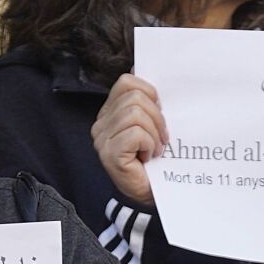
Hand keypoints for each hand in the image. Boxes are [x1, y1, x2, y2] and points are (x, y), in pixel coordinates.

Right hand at [89, 74, 167, 206]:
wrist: (150, 196)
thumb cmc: (154, 161)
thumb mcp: (152, 124)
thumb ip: (146, 101)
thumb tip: (141, 67)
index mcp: (110, 112)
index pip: (127, 82)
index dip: (150, 92)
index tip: (160, 112)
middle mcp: (101, 124)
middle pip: (135, 96)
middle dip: (157, 116)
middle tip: (162, 137)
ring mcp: (102, 139)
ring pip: (136, 113)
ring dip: (155, 132)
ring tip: (155, 148)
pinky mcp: (109, 154)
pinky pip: (136, 133)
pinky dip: (149, 144)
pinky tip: (148, 156)